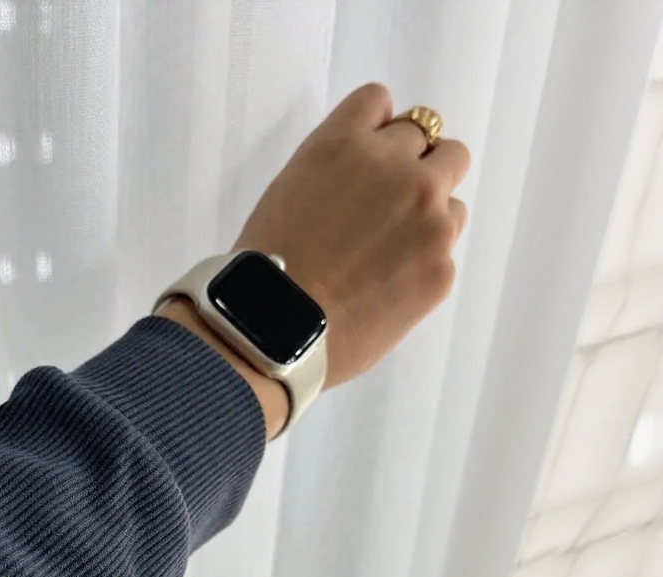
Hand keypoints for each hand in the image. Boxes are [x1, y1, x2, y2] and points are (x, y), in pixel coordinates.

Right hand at [234, 82, 470, 391]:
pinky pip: (446, 251)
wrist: (275, 333)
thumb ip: (336, 169)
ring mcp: (427, 218)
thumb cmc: (264, 272)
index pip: (379, 102)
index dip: (376, 133)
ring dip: (428, 215)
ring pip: (452, 197)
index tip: (369, 160)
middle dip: (416, 170)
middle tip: (387, 211)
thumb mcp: (287, 193)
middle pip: (437, 143)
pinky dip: (421, 265)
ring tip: (387, 256)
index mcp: (344, 144)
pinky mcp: (441, 268)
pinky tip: (385, 288)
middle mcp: (397, 169)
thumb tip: (366, 179)